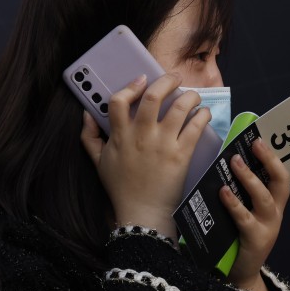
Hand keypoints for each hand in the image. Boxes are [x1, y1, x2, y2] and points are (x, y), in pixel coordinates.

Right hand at [80, 73, 211, 238]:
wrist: (142, 212)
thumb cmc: (121, 188)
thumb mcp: (98, 162)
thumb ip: (89, 137)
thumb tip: (86, 114)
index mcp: (120, 136)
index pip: (119, 101)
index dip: (131, 86)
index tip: (141, 79)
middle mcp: (141, 136)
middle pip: (154, 97)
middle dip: (167, 81)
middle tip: (174, 78)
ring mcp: (163, 144)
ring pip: (180, 107)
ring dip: (190, 96)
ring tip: (192, 96)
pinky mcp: (181, 155)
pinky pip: (195, 127)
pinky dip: (202, 115)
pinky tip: (203, 114)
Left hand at [220, 137, 289, 290]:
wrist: (239, 273)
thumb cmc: (236, 235)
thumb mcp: (242, 210)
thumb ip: (238, 191)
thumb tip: (221, 161)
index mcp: (273, 203)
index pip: (279, 174)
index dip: (273, 156)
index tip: (261, 136)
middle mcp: (274, 213)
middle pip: (280, 182)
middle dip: (269, 160)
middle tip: (255, 143)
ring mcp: (267, 226)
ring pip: (264, 198)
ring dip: (250, 178)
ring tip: (235, 161)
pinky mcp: (255, 240)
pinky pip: (244, 218)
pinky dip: (234, 203)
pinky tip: (223, 192)